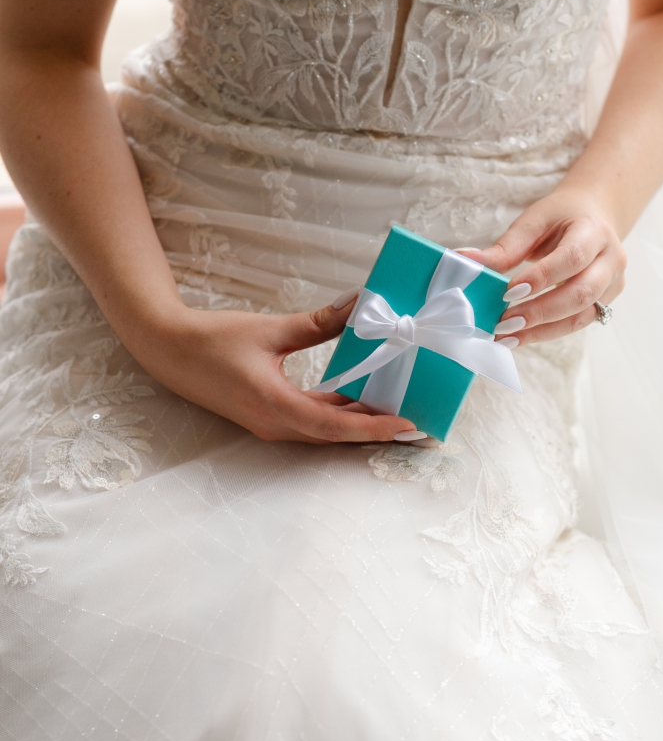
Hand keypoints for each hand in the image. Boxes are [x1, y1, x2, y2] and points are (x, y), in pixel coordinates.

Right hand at [127, 296, 417, 443]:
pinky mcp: (268, 417)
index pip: (335, 426)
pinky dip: (340, 414)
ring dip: (360, 422)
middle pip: (336, 435)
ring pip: (326, 430)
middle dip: (377, 430)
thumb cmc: (212, 340)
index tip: (406, 424)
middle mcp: (275, 423)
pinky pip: (313, 422)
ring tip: (399, 410)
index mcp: (274, 405)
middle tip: (418, 421)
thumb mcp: (269, 329)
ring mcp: (271, 424)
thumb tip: (358, 305)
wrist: (167, 350)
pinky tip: (363, 399)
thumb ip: (317, 323)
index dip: (373, 427)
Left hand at [456, 186, 625, 345]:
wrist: (596, 217)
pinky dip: (548, 332)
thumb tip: (464, 260)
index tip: (508, 292)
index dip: (542, 277)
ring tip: (508, 337)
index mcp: (595, 232)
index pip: (572, 258)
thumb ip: (505, 247)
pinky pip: (579, 323)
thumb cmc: (561, 217)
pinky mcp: (606, 303)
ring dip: (543, 331)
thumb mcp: (534, 221)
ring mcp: (613, 284)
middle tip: (504, 323)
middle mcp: (611, 260)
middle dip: (541, 312)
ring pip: (582, 316)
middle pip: (582, 293)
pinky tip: (521, 336)